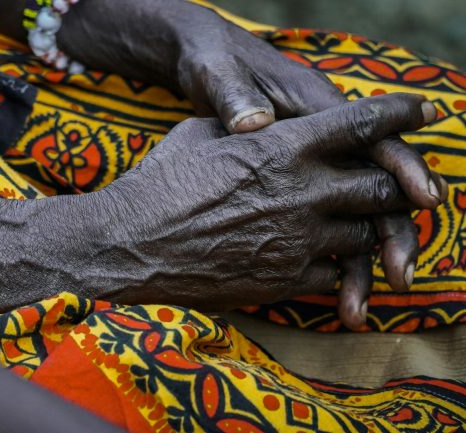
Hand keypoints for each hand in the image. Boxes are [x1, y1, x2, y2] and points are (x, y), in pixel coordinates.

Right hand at [99, 94, 439, 326]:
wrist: (130, 244)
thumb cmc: (160, 183)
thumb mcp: (200, 135)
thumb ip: (245, 130)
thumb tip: (260, 127)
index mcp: (283, 148)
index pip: (364, 124)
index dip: (401, 113)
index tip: (422, 111)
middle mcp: (302, 194)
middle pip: (382, 187)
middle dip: (389, 184)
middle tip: (378, 184)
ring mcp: (298, 242)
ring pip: (365, 235)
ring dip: (362, 227)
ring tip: (343, 223)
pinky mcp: (283, 281)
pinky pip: (333, 273)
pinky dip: (333, 264)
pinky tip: (311, 256)